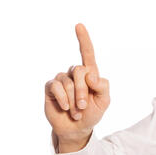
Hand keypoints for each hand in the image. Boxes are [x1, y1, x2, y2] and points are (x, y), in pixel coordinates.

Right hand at [45, 23, 109, 150]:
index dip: (83, 39)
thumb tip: (90, 74)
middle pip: (79, 70)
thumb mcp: (104, 101)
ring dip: (74, 100)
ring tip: (77, 112)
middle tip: (84, 107)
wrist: (77, 129)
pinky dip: (64, 99)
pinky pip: (56, 87)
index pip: (87, 53)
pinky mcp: (51, 88)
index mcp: (90, 74)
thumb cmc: (92, 113)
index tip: (79, 25)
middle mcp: (75, 74)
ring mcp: (62, 80)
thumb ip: (103, 86)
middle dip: (83, 90)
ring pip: (68, 82)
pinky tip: (65, 108)